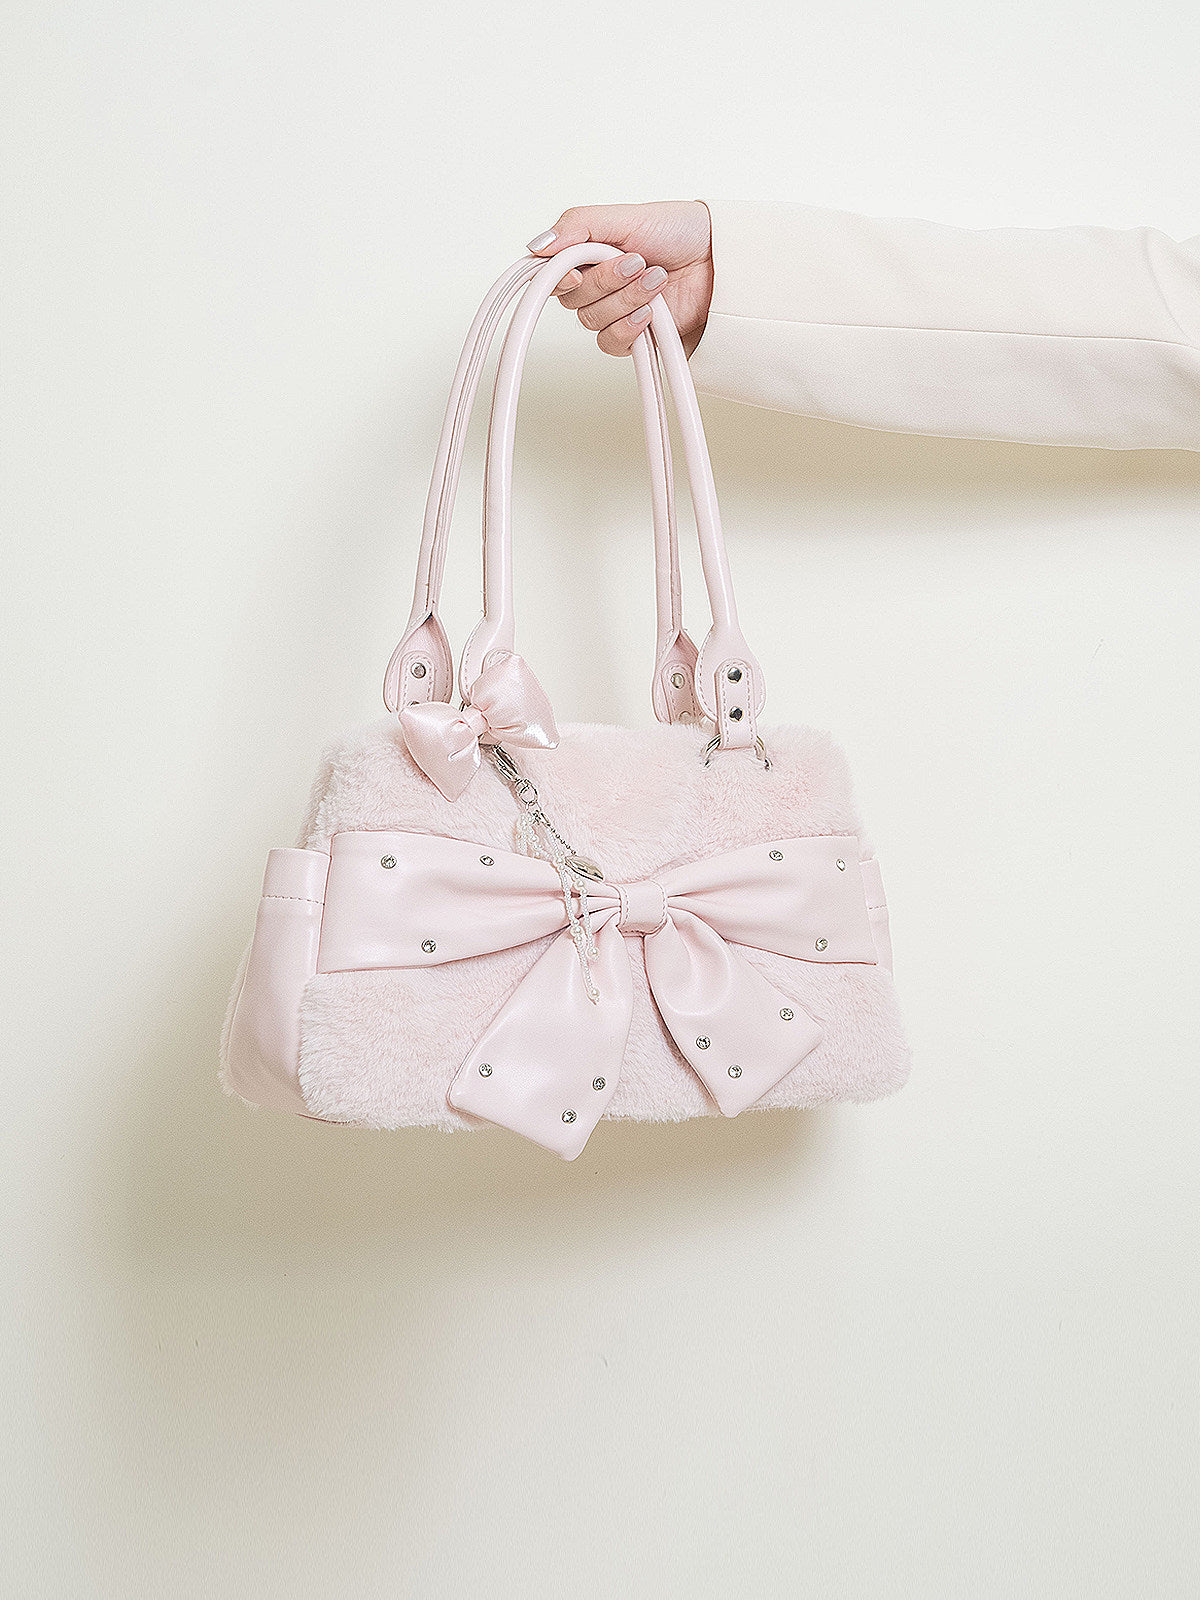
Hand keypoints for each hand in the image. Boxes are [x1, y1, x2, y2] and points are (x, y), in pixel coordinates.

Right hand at [527, 201, 712, 356]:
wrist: (721, 260)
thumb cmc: (679, 232)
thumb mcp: (624, 216)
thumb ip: (577, 226)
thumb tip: (536, 246)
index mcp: (588, 254)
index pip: (551, 274)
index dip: (558, 278)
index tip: (575, 272)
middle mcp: (598, 284)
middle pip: (573, 301)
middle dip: (606, 282)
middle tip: (637, 262)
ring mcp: (616, 311)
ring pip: (593, 322)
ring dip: (626, 300)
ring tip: (656, 279)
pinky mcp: (635, 337)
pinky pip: (612, 343)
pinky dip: (629, 327)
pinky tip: (651, 312)